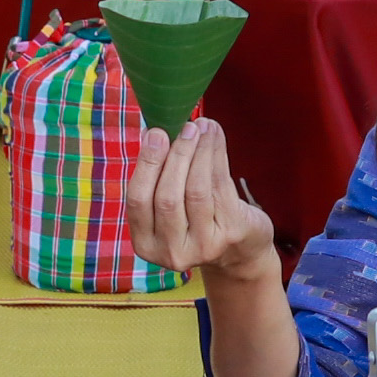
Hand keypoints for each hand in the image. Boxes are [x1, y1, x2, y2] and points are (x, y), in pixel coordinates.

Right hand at [122, 117, 280, 285]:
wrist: (238, 249)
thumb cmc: (195, 217)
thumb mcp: (169, 206)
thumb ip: (158, 176)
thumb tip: (155, 131)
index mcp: (145, 244)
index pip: (138, 201)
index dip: (147, 164)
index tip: (155, 133)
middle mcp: (171, 251)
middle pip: (167, 197)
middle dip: (176, 156)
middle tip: (184, 126)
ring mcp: (203, 246)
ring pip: (196, 190)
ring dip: (199, 151)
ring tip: (202, 125)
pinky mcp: (230, 233)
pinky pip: (220, 186)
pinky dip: (217, 155)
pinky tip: (214, 135)